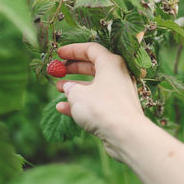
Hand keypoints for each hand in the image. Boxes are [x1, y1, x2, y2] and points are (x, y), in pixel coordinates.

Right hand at [55, 42, 143, 160]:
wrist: (125, 134)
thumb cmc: (102, 108)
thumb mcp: (78, 94)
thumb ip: (70, 87)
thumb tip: (68, 87)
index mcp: (111, 63)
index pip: (91, 49)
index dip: (73, 50)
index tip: (59, 53)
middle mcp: (118, 76)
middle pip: (93, 66)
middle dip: (74, 68)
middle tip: (58, 70)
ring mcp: (119, 93)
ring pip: (94, 86)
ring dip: (76, 87)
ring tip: (58, 87)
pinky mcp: (117, 110)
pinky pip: (97, 102)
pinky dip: (81, 103)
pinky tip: (62, 108)